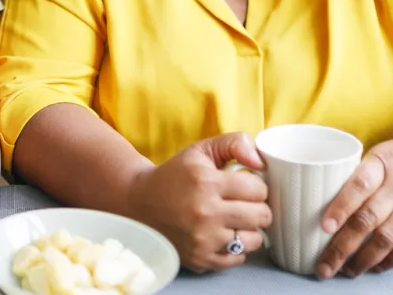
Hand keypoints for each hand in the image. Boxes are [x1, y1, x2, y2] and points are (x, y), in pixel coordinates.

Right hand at [132, 132, 271, 272]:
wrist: (141, 202)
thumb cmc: (176, 175)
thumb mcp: (201, 150)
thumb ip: (234, 143)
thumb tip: (260, 162)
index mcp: (206, 181)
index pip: (259, 189)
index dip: (254, 185)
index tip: (243, 184)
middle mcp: (205, 212)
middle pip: (262, 216)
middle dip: (256, 207)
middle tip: (241, 202)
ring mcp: (203, 239)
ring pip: (254, 240)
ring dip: (247, 229)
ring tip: (232, 218)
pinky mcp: (201, 259)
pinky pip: (239, 259)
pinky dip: (235, 248)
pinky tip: (220, 234)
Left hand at [318, 141, 392, 278]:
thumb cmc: (377, 158)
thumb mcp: (361, 153)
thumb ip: (334, 165)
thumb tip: (279, 172)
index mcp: (379, 163)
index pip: (359, 185)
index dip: (342, 206)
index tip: (324, 226)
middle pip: (369, 219)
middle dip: (344, 246)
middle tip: (324, 265)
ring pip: (387, 238)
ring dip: (363, 259)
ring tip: (343, 271)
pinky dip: (385, 261)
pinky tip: (368, 267)